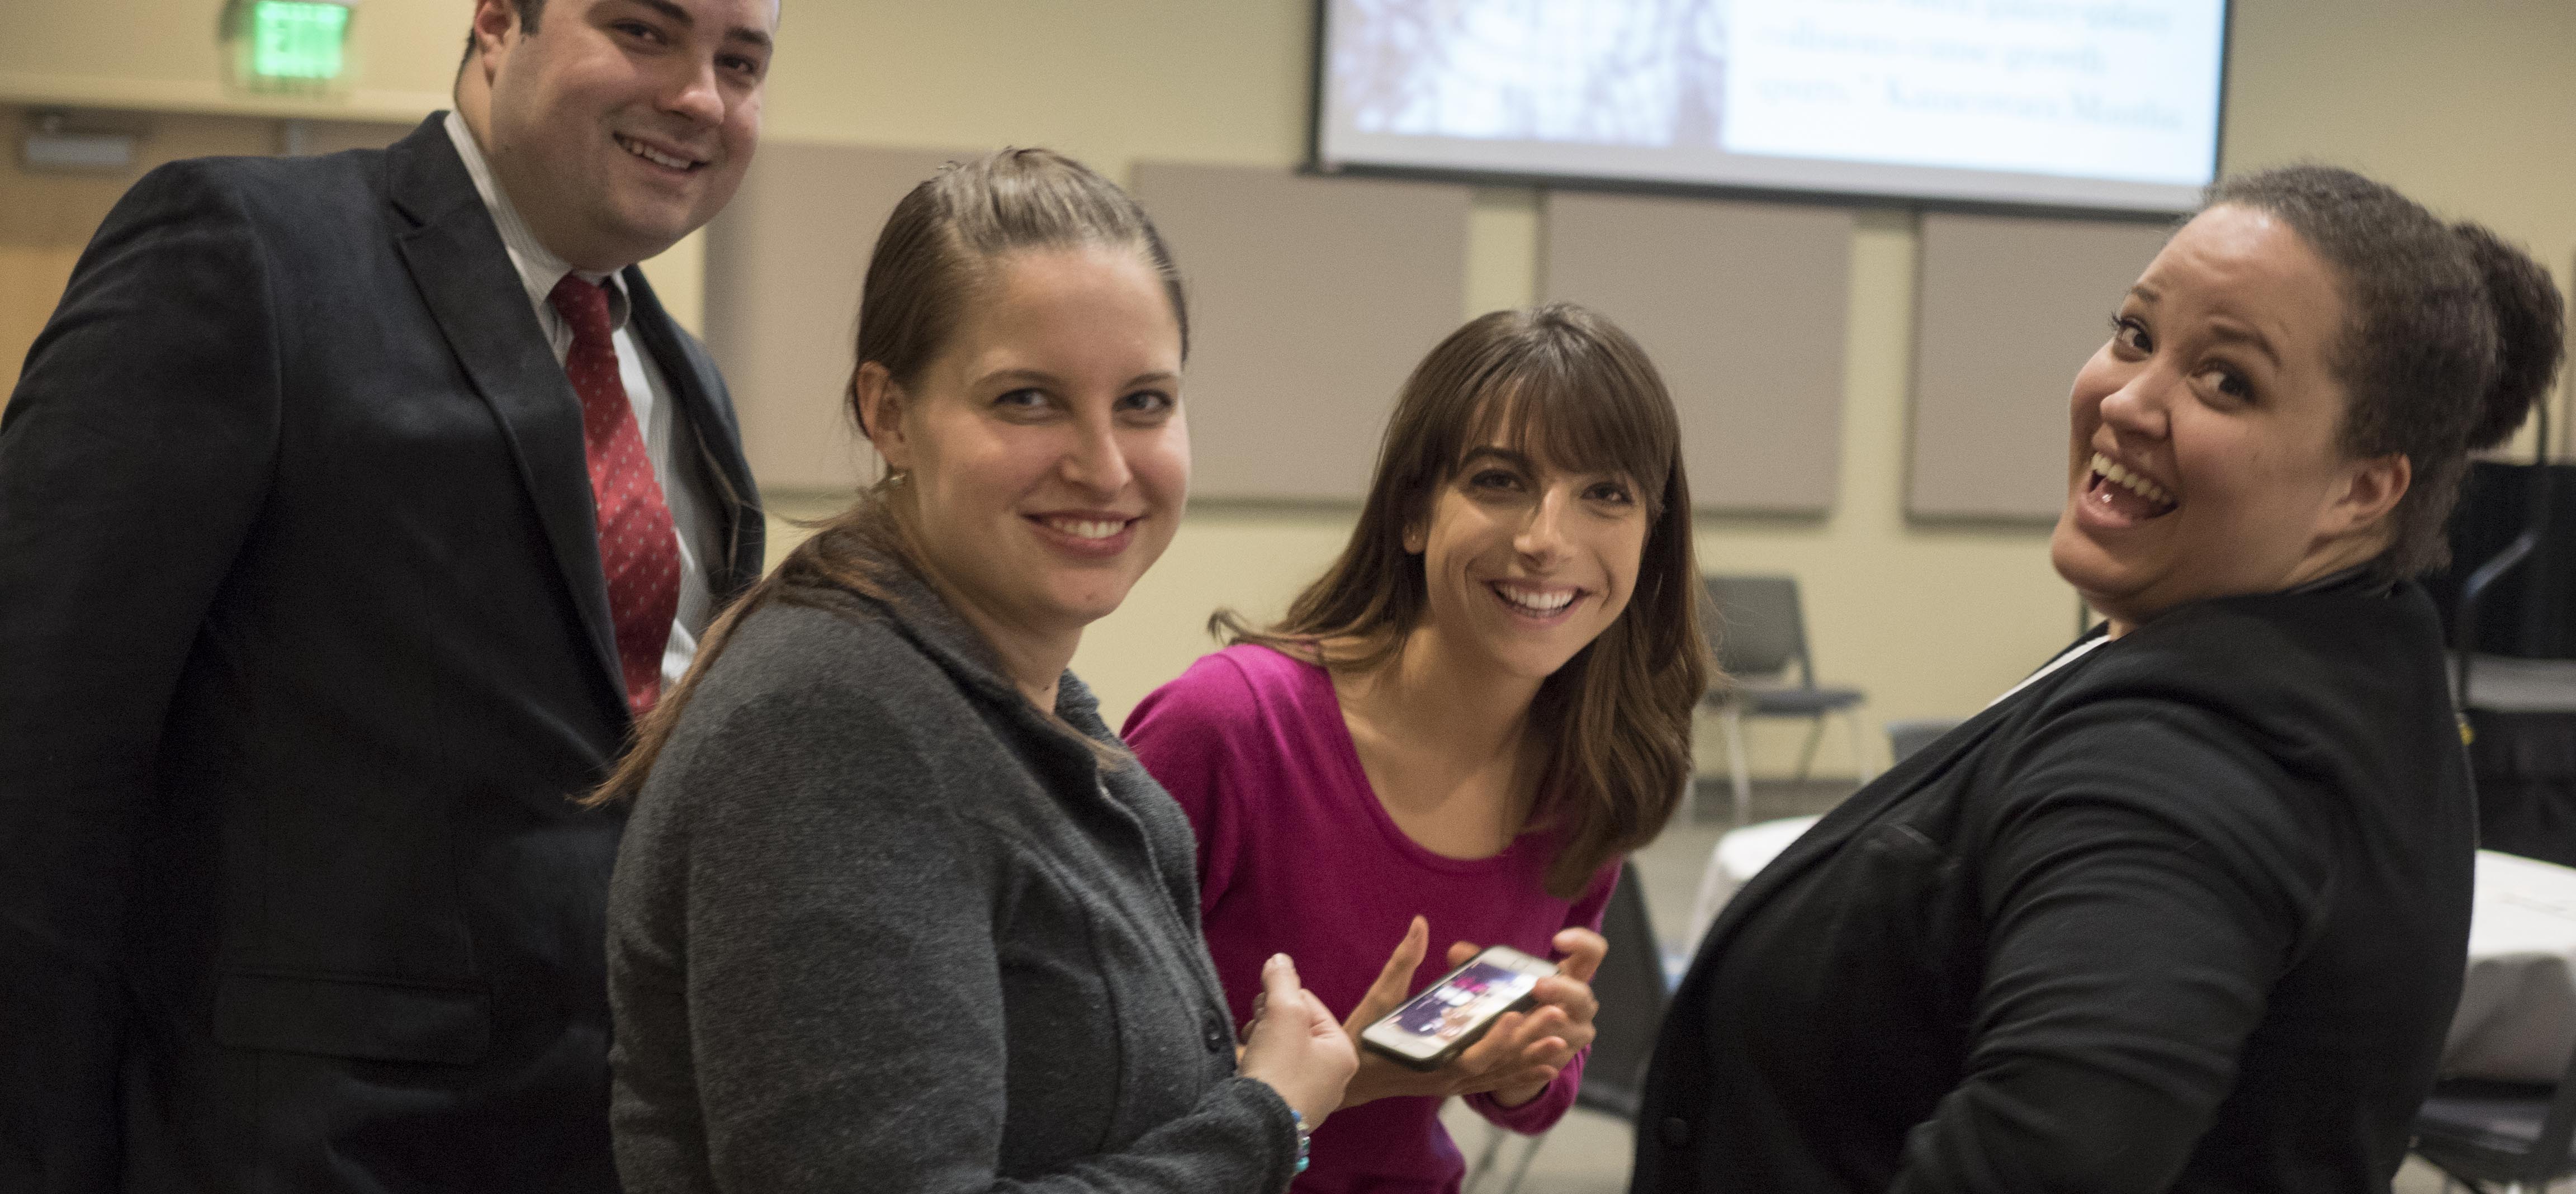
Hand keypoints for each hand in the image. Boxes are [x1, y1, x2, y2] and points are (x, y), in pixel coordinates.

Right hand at [1238, 953, 1357, 1128]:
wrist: (1253, 1127)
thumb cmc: (1277, 1069)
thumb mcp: (1282, 1013)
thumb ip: (1282, 981)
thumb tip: (1280, 960)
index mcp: (1341, 1052)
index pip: (1308, 1003)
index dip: (1280, 1000)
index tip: (1264, 1011)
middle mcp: (1332, 1076)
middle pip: (1294, 1027)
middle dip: (1268, 1023)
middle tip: (1257, 1033)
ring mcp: (1309, 1096)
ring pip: (1279, 1049)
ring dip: (1259, 1043)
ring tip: (1250, 1053)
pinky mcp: (1285, 1110)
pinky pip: (1271, 1073)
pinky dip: (1257, 1066)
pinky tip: (1247, 1069)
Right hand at [1330, 919, 1601, 1110]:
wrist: (1352, 1081)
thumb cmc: (1361, 1039)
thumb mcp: (1378, 999)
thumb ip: (1402, 962)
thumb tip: (1419, 924)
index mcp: (1428, 1059)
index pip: (1470, 1055)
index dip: (1496, 1039)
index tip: (1515, 1014)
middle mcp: (1446, 1077)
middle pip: (1495, 1063)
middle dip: (1526, 1040)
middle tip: (1555, 1014)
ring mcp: (1453, 1085)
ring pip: (1500, 1074)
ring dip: (1530, 1058)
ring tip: (1560, 1041)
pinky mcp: (1456, 1086)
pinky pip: (1495, 1083)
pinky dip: (1521, 1075)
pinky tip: (1547, 1067)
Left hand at [1487, 927, 1604, 1106]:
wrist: (1527, 1046)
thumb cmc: (1520, 1001)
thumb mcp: (1507, 981)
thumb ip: (1486, 965)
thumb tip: (1457, 951)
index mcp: (1574, 976)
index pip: (1592, 952)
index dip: (1582, 942)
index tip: (1557, 939)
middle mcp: (1581, 1005)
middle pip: (1583, 994)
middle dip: (1562, 990)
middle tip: (1538, 986)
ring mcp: (1576, 1033)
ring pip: (1568, 1029)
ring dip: (1546, 1026)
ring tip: (1523, 1021)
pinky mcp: (1563, 1058)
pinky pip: (1553, 1055)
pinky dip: (1536, 1052)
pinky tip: (1521, 1048)